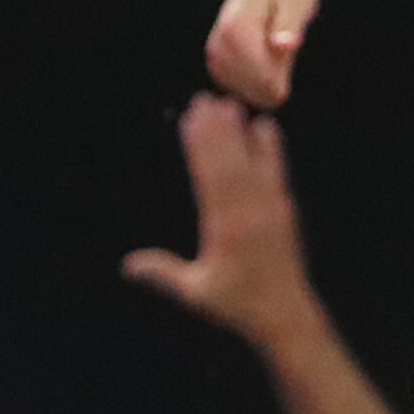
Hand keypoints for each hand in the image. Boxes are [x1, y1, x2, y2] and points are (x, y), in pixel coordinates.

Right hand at [123, 94, 324, 349]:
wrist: (286, 315)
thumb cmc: (238, 304)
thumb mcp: (196, 293)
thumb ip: (164, 274)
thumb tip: (127, 264)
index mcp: (225, 228)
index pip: (209, 176)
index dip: (199, 145)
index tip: (190, 118)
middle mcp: (249, 213)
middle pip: (229, 161)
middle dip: (216, 128)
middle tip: (203, 98)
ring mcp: (270, 209)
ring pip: (252, 161)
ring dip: (240, 131)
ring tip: (229, 102)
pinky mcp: (284, 210)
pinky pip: (276, 172)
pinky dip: (270, 148)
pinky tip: (265, 126)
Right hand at [202, 0, 321, 108]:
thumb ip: (289, 23)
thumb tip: (284, 45)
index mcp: (236, 28)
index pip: (263, 78)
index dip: (283, 74)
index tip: (289, 48)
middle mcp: (219, 45)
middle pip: (259, 88)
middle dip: (277, 75)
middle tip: (281, 42)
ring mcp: (216, 57)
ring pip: (253, 93)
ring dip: (270, 79)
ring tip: (273, 46)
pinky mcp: (218, 66)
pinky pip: (246, 91)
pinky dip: (261, 81)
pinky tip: (266, 58)